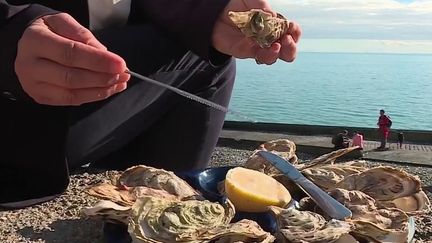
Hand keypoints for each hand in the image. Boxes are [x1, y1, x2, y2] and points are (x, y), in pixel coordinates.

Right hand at [15, 13, 129, 105]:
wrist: (27, 46)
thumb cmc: (50, 32)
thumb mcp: (63, 23)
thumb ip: (83, 35)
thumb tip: (104, 53)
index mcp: (35, 41)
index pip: (71, 53)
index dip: (98, 60)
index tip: (121, 64)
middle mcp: (29, 65)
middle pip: (72, 77)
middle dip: (103, 77)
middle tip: (124, 75)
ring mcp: (33, 84)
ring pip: (72, 92)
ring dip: (102, 89)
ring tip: (120, 82)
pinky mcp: (40, 97)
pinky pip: (71, 101)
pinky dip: (93, 96)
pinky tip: (109, 89)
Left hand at [212, 0, 301, 64]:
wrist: (213, 11)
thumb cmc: (234, 4)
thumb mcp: (251, 1)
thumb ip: (262, 8)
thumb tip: (274, 18)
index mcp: (273, 25)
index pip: (290, 32)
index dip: (294, 32)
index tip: (291, 27)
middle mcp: (267, 38)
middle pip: (287, 50)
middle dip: (291, 48)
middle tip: (287, 40)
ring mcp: (256, 46)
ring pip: (274, 57)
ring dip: (280, 53)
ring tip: (278, 45)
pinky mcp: (245, 51)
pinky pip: (259, 57)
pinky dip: (267, 55)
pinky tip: (271, 49)